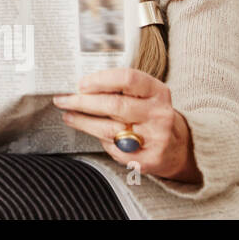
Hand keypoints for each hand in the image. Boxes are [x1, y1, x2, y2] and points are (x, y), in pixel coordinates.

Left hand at [53, 67, 201, 183]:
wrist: (176, 147)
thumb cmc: (149, 114)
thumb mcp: (144, 95)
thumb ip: (120, 88)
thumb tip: (80, 85)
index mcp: (158, 92)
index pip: (128, 79)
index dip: (101, 79)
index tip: (80, 83)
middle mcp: (159, 114)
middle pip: (115, 105)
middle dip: (83, 102)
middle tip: (62, 99)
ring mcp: (155, 139)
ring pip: (109, 129)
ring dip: (82, 121)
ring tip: (67, 114)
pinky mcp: (146, 160)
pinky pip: (112, 147)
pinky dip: (97, 137)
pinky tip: (87, 129)